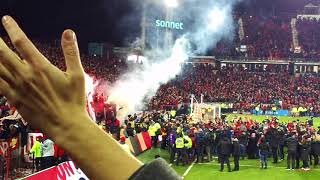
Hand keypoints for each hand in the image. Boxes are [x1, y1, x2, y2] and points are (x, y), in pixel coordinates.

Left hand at [0, 16, 85, 137]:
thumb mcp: (77, 75)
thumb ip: (71, 52)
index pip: (22, 42)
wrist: (66, 125)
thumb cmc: (73, 100)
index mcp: (41, 67)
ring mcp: (18, 88)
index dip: (12, 29)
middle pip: (3, 54)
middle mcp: (26, 76)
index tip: (6, 20)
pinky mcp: (15, 100)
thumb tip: (68, 33)